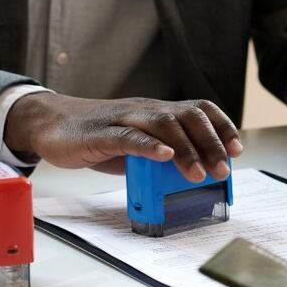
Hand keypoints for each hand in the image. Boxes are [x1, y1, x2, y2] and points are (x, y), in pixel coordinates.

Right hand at [4, 93, 242, 179]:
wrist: (51, 124)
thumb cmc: (97, 136)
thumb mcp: (137, 145)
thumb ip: (162, 156)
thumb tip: (193, 176)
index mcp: (157, 111)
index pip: (198, 109)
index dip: (221, 126)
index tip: (236, 149)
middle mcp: (145, 110)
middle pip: (187, 116)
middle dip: (210, 143)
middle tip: (222, 169)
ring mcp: (123, 119)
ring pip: (163, 125)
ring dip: (186, 149)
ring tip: (199, 172)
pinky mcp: (101, 134)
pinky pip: (129, 136)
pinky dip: (150, 146)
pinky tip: (165, 156)